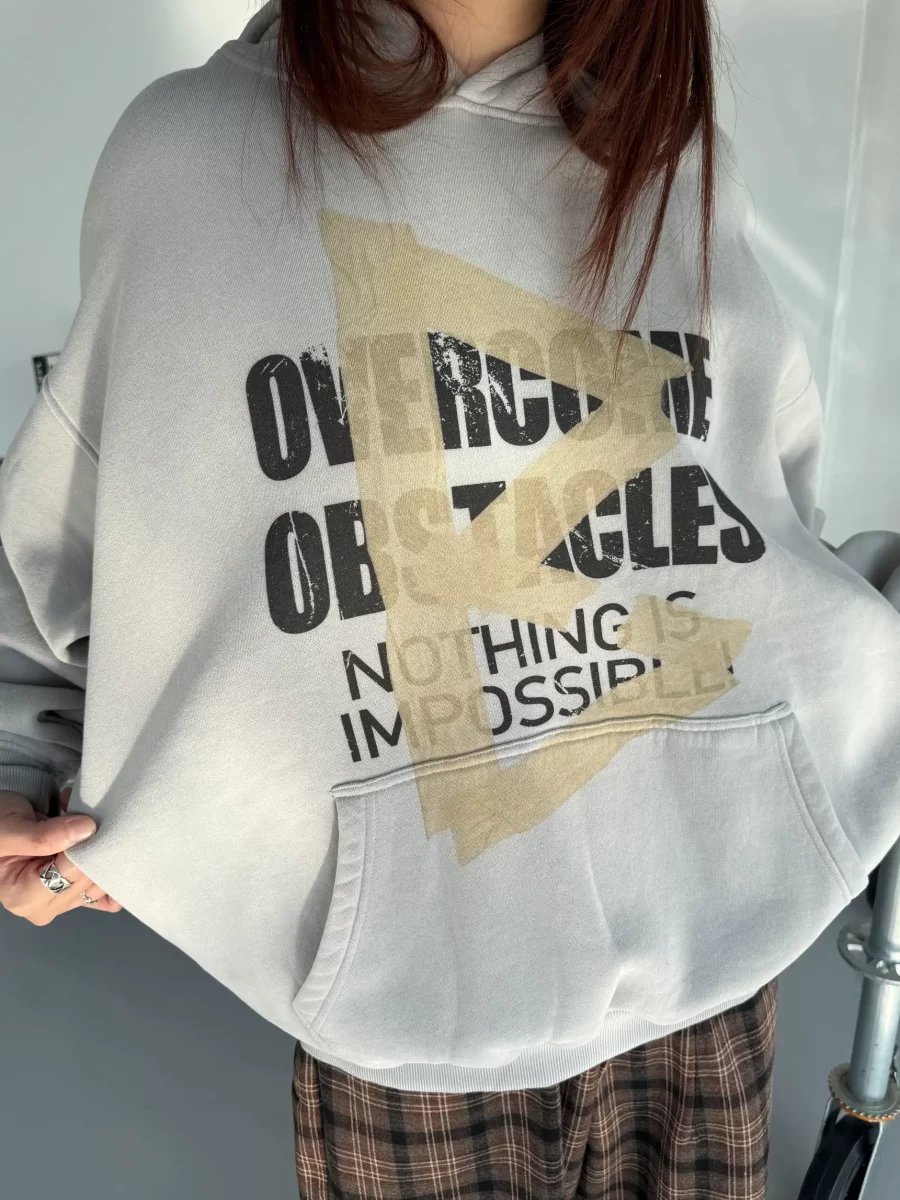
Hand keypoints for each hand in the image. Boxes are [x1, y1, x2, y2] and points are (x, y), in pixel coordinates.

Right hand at [0, 786, 121, 923]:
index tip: (86, 823)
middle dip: (95, 849)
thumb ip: (43, 835)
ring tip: (88, 827)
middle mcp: (45, 905)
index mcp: (24, 898)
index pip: (70, 875)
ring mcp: (62, 898)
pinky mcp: (75, 887)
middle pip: (88, 881)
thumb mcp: (8, 829)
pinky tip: (107, 849)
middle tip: (91, 821)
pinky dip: (110, 867)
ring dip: (102, 852)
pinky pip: (105, 890)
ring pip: (101, 883)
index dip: (83, 848)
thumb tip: (86, 830)